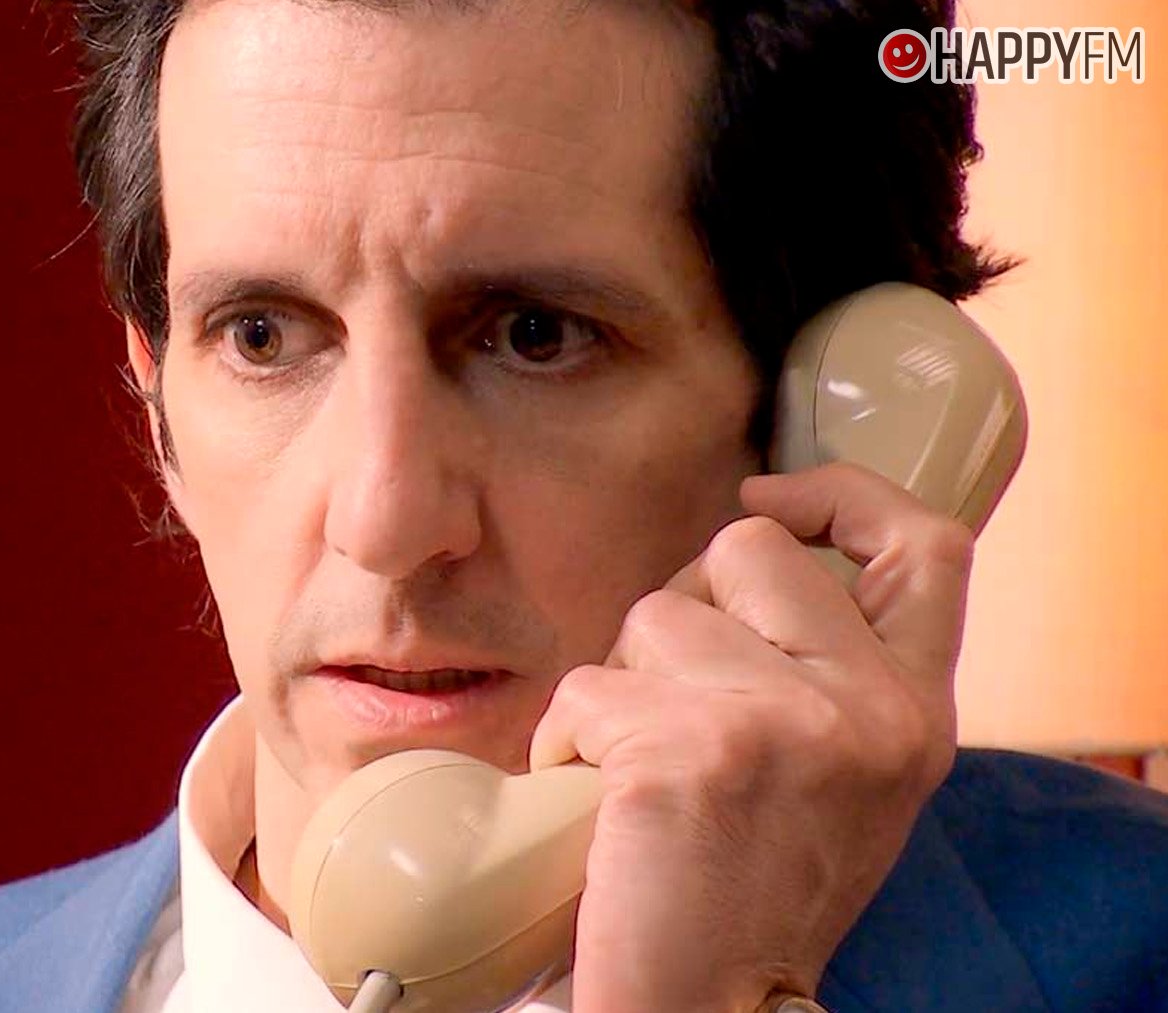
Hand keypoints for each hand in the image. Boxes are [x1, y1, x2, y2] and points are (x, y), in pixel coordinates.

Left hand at [528, 463, 969, 1012]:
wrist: (714, 1008)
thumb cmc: (751, 894)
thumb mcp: (841, 779)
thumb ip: (827, 675)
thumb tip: (744, 562)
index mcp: (915, 713)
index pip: (928, 547)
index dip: (846, 496)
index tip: (776, 495)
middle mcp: (869, 708)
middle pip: (750, 548)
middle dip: (684, 604)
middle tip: (670, 699)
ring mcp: (784, 721)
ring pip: (653, 614)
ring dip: (619, 685)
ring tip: (638, 775)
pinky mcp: (690, 747)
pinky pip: (586, 689)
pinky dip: (566, 745)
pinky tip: (598, 807)